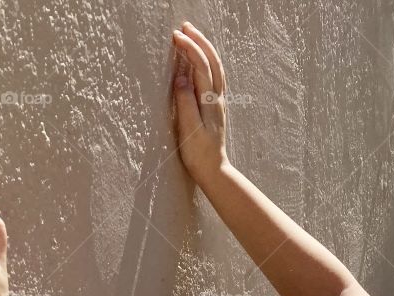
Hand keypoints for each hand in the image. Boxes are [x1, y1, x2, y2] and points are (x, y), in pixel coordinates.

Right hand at [172, 22, 228, 183]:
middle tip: (185, 26)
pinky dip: (206, 63)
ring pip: (215, 68)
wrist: (213, 171)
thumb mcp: (189, 130)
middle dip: (200, 42)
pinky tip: (199, 61)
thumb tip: (181, 77)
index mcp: (210, 102)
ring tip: (192, 35)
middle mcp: (217, 99)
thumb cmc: (199, 155)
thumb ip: (186, 102)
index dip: (189, 48)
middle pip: (212, 62)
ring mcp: (218, 103)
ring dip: (205, 49)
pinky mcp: (214, 107)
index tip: (175, 36)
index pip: (202, 66)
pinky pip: (213, 78)